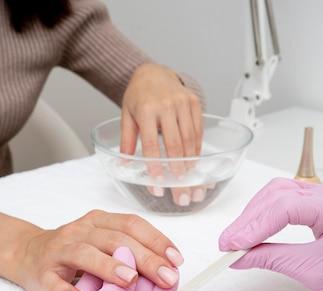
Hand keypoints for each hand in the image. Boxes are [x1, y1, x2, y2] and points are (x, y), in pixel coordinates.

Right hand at [14, 210, 182, 290]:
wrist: (28, 253)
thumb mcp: (104, 245)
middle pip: (115, 240)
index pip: (132, 225)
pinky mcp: (42, 272)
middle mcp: (81, 231)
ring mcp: (60, 250)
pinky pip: (53, 281)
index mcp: (100, 222)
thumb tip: (169, 269)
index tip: (176, 260)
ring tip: (129, 280)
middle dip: (144, 258)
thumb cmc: (76, 252)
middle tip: (165, 277)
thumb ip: (131, 252)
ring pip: (85, 254)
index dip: (156, 240)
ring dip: (109, 266)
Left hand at [48, 247, 175, 290]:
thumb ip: (115, 281)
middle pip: (119, 288)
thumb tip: (125, 252)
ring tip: (170, 262)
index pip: (94, 276)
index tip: (131, 244)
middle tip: (157, 252)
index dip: (114, 260)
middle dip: (139, 270)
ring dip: (154, 283)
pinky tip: (172, 284)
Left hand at [122, 63, 204, 205]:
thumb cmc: (138, 96)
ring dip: (190, 159)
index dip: (155, 164)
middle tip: (179, 184)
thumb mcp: (126, 115)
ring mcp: (183, 102)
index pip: (152, 143)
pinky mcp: (194, 102)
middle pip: (175, 143)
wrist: (153, 73)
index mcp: (146, 109)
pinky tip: (194, 158)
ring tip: (187, 176)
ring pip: (190, 137)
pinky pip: (198, 129)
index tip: (157, 180)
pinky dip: (197, 146)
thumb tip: (124, 164)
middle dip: (178, 167)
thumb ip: (126, 140)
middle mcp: (166, 105)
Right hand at [219, 178, 322, 290]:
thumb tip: (235, 257)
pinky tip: (251, 229)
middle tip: (226, 243)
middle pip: (277, 194)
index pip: (285, 207)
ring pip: (277, 192)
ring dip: (253, 214)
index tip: (231, 245)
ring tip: (235, 237)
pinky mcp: (318, 203)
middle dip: (249, 219)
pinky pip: (284, 200)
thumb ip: (270, 258)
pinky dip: (264, 214)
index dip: (254, 226)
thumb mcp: (309, 271)